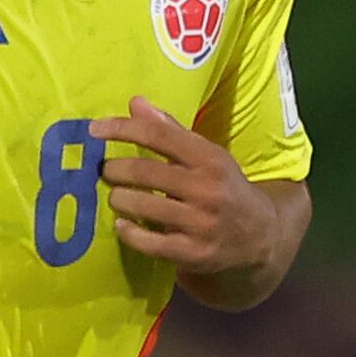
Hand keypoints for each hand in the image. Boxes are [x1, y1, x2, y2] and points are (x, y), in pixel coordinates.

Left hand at [102, 100, 280, 279]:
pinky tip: (123, 225)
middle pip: (144, 171)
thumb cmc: (224, 188)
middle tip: (106, 171)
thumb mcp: (207, 156)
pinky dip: (128, 232)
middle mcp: (207, 189)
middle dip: (114, 170)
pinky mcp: (194, 253)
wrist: (261, 235)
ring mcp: (201, 223)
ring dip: (118, 199)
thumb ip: (171, 131)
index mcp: (210, 159)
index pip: (158, 135)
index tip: (94, 130)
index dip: (122, 129)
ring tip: (116, 197)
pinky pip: (148, 242)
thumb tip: (135, 103)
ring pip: (141, 205)